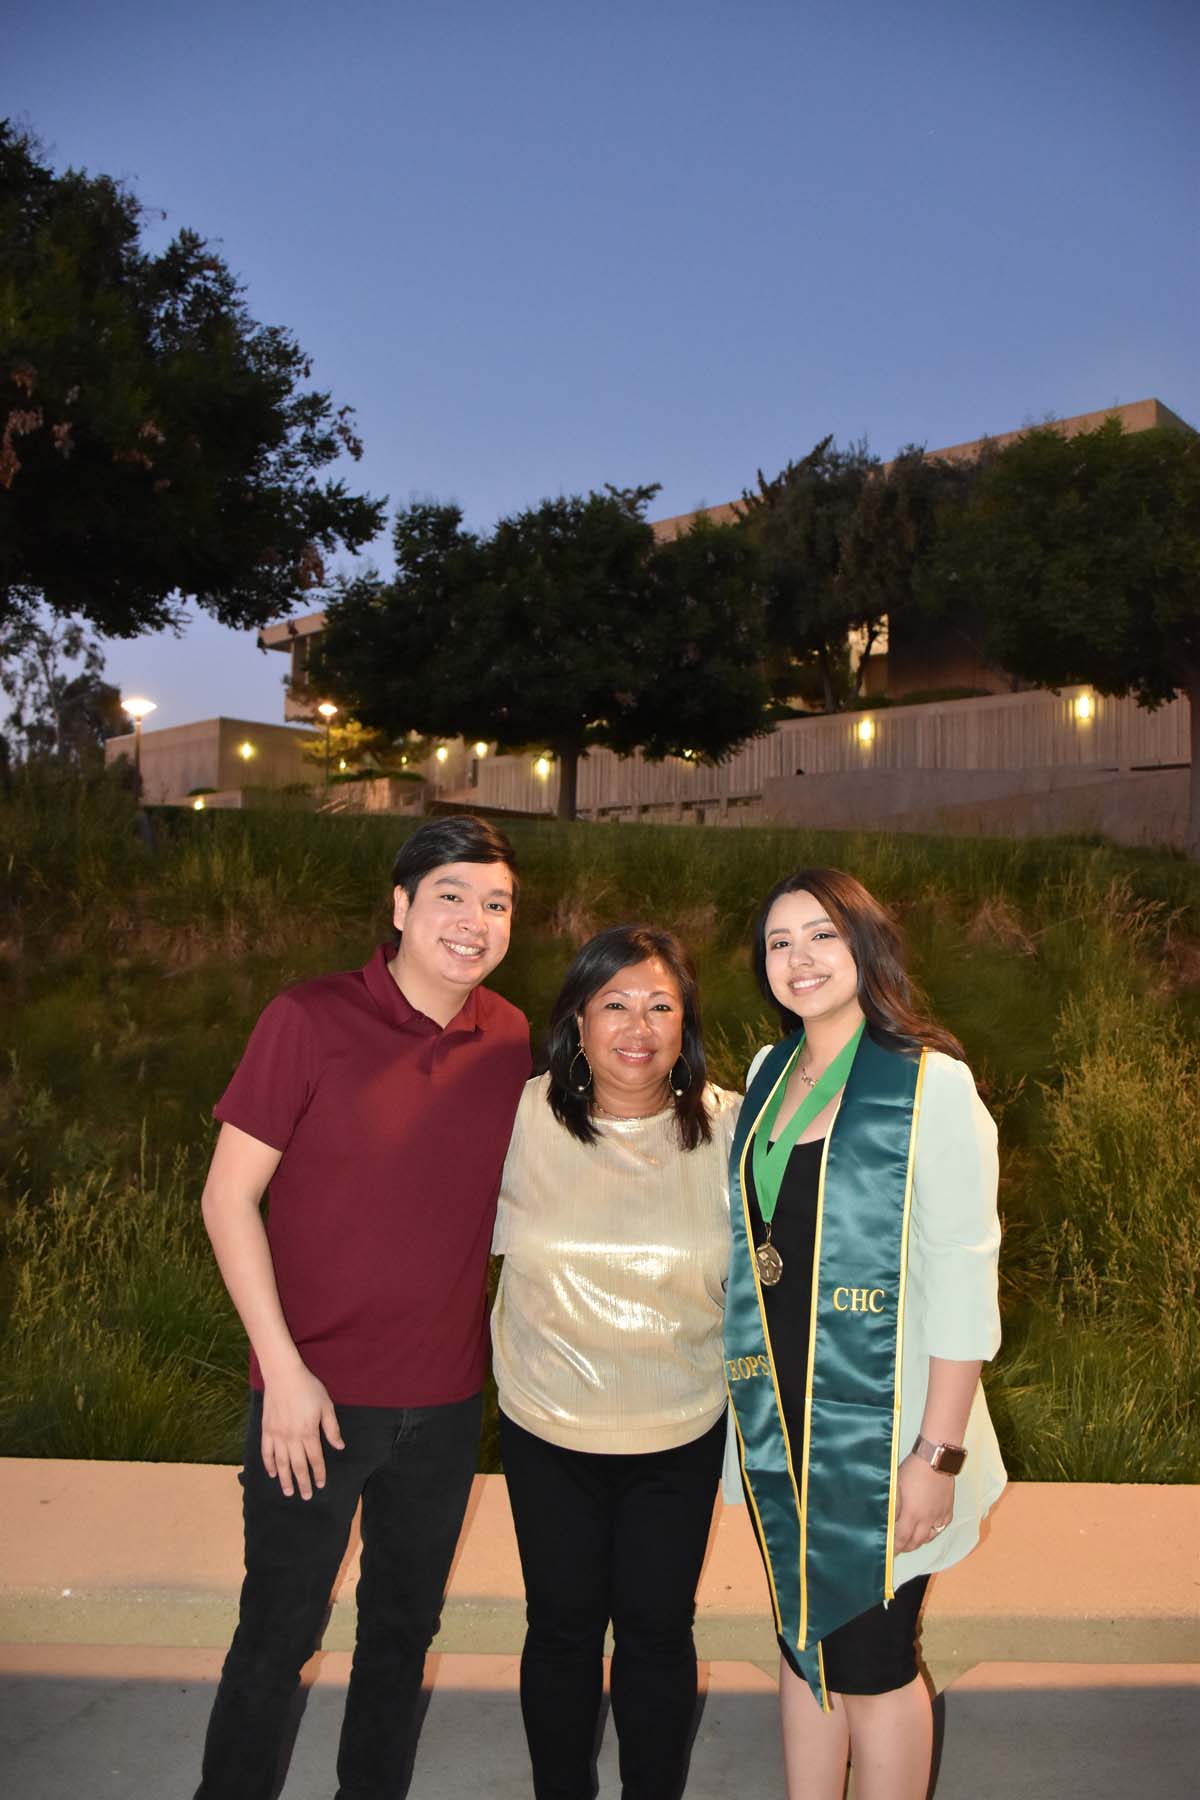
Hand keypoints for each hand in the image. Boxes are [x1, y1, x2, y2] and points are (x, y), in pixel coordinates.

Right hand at [260, 1365, 344, 1499]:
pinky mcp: (266, 1430)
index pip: (315, 1459)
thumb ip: (332, 1428)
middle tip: (306, 1497)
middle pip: (298, 1466)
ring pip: (281, 1463)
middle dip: (302, 1482)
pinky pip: (266, 1452)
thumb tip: (339, 1446)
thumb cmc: (308, 1388)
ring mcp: (277, 1435)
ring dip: (285, 1479)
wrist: (283, 1375)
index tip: (321, 1485)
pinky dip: (269, 1464)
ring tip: (288, 1492)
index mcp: (309, 1432)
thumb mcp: (326, 1405)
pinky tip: (272, 1473)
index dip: (319, 1473)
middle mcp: (292, 1437)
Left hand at [892, 1453, 953, 1553]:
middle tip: (899, 1548)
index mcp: (911, 1514)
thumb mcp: (896, 1486)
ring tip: (911, 1541)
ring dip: (918, 1542)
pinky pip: (940, 1528)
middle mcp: (925, 1519)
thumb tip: (888, 1521)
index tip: (889, 1554)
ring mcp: (938, 1516)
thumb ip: (893, 1506)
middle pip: (915, 1542)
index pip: (900, 1539)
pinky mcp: (947, 1511)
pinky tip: (927, 1530)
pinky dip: (932, 1533)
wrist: (935, 1460)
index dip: (894, 1548)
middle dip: (906, 1547)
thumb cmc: (912, 1470)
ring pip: (928, 1538)